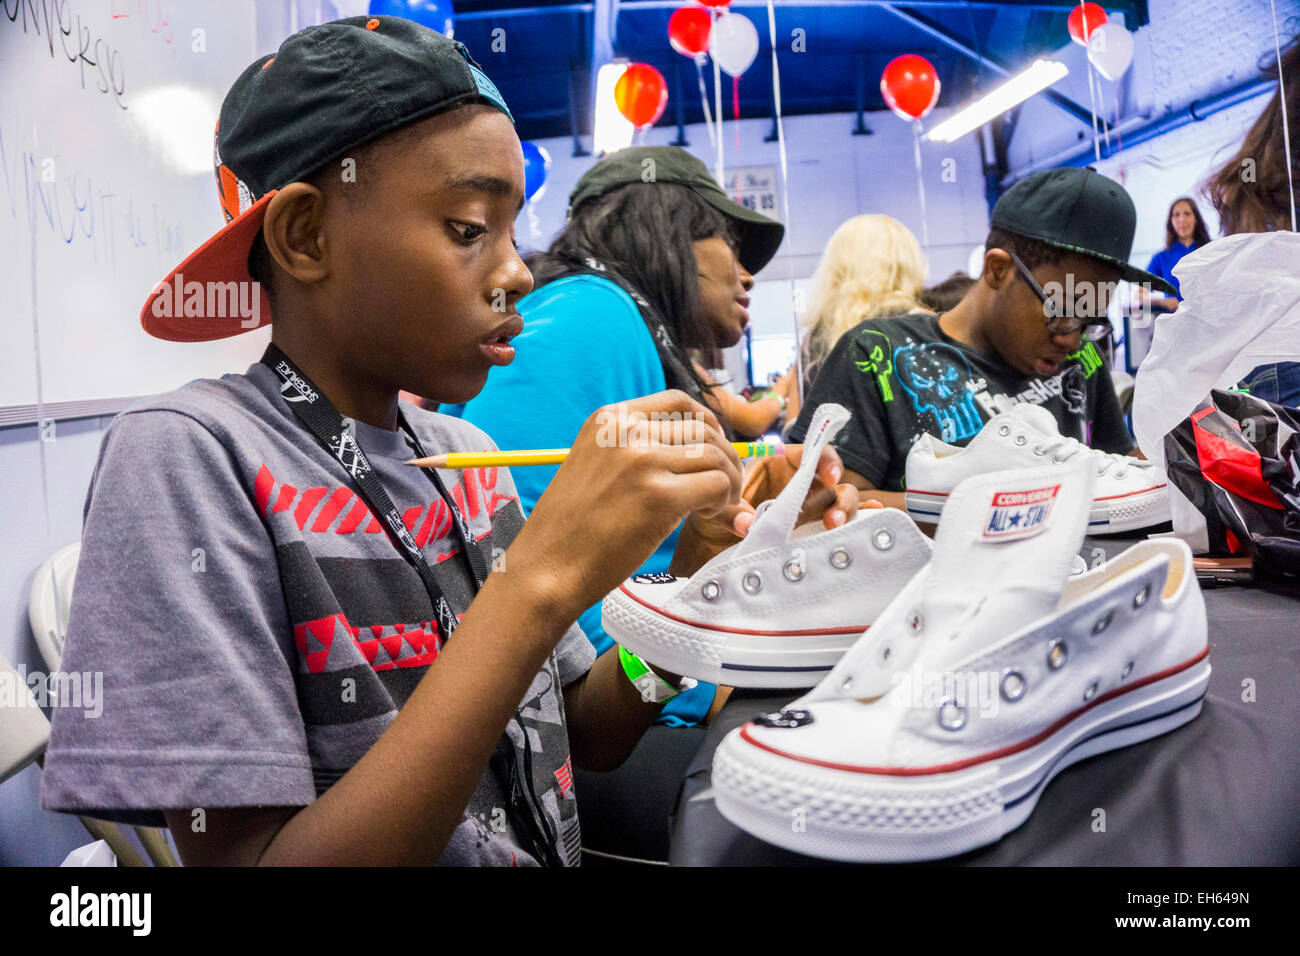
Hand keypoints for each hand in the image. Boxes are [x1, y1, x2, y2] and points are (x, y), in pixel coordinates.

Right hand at [508, 391, 742, 620]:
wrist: (546, 567)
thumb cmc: (572, 528)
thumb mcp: (596, 467)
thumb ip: (638, 452)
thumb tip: (705, 451)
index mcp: (608, 419)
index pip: (678, 401)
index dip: (707, 423)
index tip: (714, 448)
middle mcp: (625, 432)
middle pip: (703, 430)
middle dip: (725, 458)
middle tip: (724, 488)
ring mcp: (642, 462)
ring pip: (715, 457)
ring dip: (727, 482)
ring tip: (716, 505)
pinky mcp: (659, 497)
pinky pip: (716, 486)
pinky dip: (722, 501)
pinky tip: (705, 516)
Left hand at [669, 443, 866, 576]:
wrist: (709, 541)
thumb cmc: (714, 516)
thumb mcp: (718, 510)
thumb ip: (733, 514)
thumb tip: (749, 525)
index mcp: (778, 464)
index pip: (810, 452)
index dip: (825, 460)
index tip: (829, 478)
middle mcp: (799, 481)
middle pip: (833, 479)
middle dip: (839, 495)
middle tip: (832, 518)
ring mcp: (809, 503)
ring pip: (839, 499)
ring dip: (845, 511)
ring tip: (835, 526)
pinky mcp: (813, 524)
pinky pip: (838, 517)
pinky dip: (857, 517)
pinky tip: (872, 515)